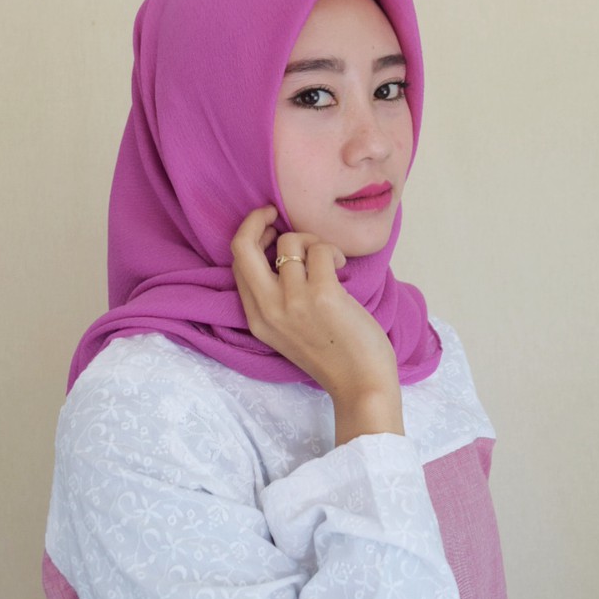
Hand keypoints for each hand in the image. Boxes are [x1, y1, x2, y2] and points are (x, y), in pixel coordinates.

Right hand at [231, 206, 403, 444]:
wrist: (360, 385)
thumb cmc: (333, 357)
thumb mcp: (287, 332)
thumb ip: (276, 300)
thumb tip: (281, 253)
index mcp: (257, 318)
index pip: (237, 263)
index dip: (251, 237)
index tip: (269, 228)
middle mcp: (268, 308)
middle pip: (242, 247)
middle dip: (256, 220)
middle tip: (276, 212)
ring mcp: (294, 301)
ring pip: (290, 242)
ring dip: (313, 240)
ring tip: (329, 260)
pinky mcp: (322, 295)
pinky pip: (321, 250)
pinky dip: (333, 251)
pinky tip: (342, 267)